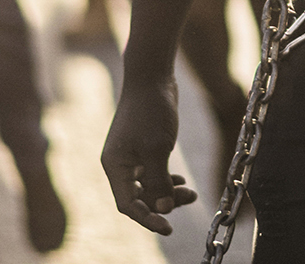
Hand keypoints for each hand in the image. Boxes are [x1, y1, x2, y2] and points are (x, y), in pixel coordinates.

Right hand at [101, 74, 198, 233]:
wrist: (152, 76)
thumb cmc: (151, 111)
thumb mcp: (157, 149)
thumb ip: (158, 182)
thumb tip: (162, 210)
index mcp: (114, 166)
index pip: (128, 204)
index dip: (147, 218)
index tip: (167, 227)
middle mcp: (119, 164)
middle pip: (139, 197)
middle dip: (162, 202)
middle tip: (188, 198)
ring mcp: (131, 156)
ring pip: (148, 185)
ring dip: (168, 192)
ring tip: (190, 193)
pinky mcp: (144, 147)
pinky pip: (152, 173)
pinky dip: (166, 179)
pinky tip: (181, 181)